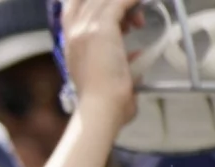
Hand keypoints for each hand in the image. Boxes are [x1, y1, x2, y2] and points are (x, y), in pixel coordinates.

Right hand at [61, 0, 142, 123]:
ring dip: (127, 4)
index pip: (73, 8)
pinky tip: (143, 3)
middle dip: (112, 3)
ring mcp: (85, 30)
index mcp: (72, 46)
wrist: (101, 108)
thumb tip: (135, 57)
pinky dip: (134, 1)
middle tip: (131, 20)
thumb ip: (122, 65)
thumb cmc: (105, 103)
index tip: (119, 18)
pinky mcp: (100, 29)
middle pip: (87, 0)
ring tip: (138, 20)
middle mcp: (74, 34)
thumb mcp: (109, 79)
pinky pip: (120, 2)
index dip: (93, 5)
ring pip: (105, 0)